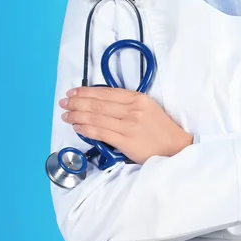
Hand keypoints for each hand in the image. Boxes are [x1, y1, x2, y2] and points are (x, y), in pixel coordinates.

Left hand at [59, 87, 192, 163]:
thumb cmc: (161, 130)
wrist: (176, 148)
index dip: (86, 92)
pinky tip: (77, 127)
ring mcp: (129, 125)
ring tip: (66, 115)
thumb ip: (127, 105)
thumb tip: (101, 104)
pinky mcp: (127, 141)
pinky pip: (101, 132)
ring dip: (77, 115)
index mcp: (138, 98)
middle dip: (77, 102)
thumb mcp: (147, 109)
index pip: (106, 92)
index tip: (73, 92)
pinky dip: (86, 128)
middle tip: (64, 103)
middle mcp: (133, 109)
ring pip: (96, 117)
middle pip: (98, 103)